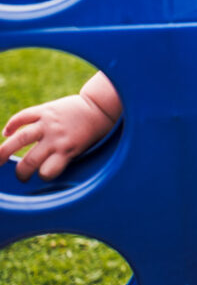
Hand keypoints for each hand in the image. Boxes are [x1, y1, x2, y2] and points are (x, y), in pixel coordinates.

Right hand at [0, 95, 116, 181]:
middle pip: (30, 160)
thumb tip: (41, 171)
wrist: (99, 107)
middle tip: (20, 176)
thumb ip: (62, 157)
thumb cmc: (90, 133)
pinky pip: (23, 116)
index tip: (40, 177)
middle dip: (21, 172)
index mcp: (68, 151)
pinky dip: (12, 124)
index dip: (42, 176)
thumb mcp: (81, 150)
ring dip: (4, 151)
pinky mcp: (45, 109)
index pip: (47, 171)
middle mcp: (56, 138)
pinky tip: (6, 133)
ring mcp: (49, 123)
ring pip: (20, 139)